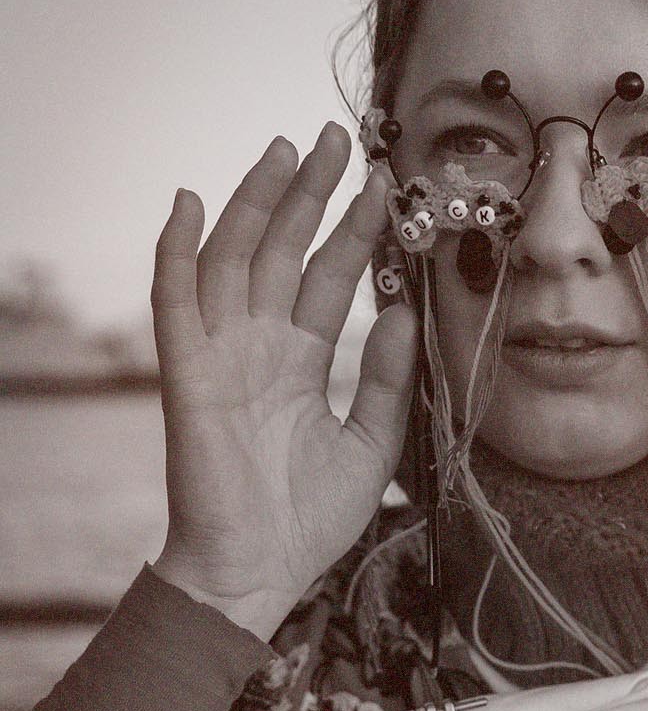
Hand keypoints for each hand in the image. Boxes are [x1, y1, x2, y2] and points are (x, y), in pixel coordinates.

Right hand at [149, 123, 417, 638]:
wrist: (259, 572)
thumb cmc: (310, 517)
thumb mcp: (374, 441)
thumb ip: (389, 376)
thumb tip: (407, 308)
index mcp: (300, 360)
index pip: (328, 278)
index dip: (355, 231)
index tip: (384, 185)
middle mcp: (260, 346)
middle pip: (283, 250)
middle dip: (310, 194)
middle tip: (337, 138)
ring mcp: (222, 355)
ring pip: (235, 259)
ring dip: (256, 201)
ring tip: (287, 150)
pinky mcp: (189, 375)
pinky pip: (175, 302)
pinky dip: (177, 250)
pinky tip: (189, 201)